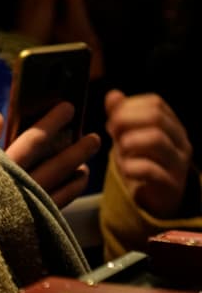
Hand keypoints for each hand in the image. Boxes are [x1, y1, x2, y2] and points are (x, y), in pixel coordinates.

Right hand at [0, 104, 100, 207]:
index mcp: (1, 166)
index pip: (33, 140)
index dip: (51, 123)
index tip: (68, 108)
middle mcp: (20, 184)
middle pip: (54, 163)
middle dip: (76, 148)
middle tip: (95, 137)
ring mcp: (29, 204)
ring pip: (60, 184)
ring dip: (76, 168)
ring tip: (88, 158)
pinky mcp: (32, 220)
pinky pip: (58, 202)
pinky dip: (71, 189)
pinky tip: (80, 179)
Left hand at [105, 90, 193, 218]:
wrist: (155, 197)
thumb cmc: (141, 159)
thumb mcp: (128, 135)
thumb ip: (120, 115)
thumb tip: (114, 94)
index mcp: (171, 124)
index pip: (155, 103)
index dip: (129, 106)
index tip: (113, 117)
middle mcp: (180, 140)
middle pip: (156, 117)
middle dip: (126, 120)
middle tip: (111, 131)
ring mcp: (178, 162)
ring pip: (157, 140)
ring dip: (129, 141)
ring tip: (119, 148)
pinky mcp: (171, 184)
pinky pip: (152, 170)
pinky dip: (132, 167)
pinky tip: (125, 169)